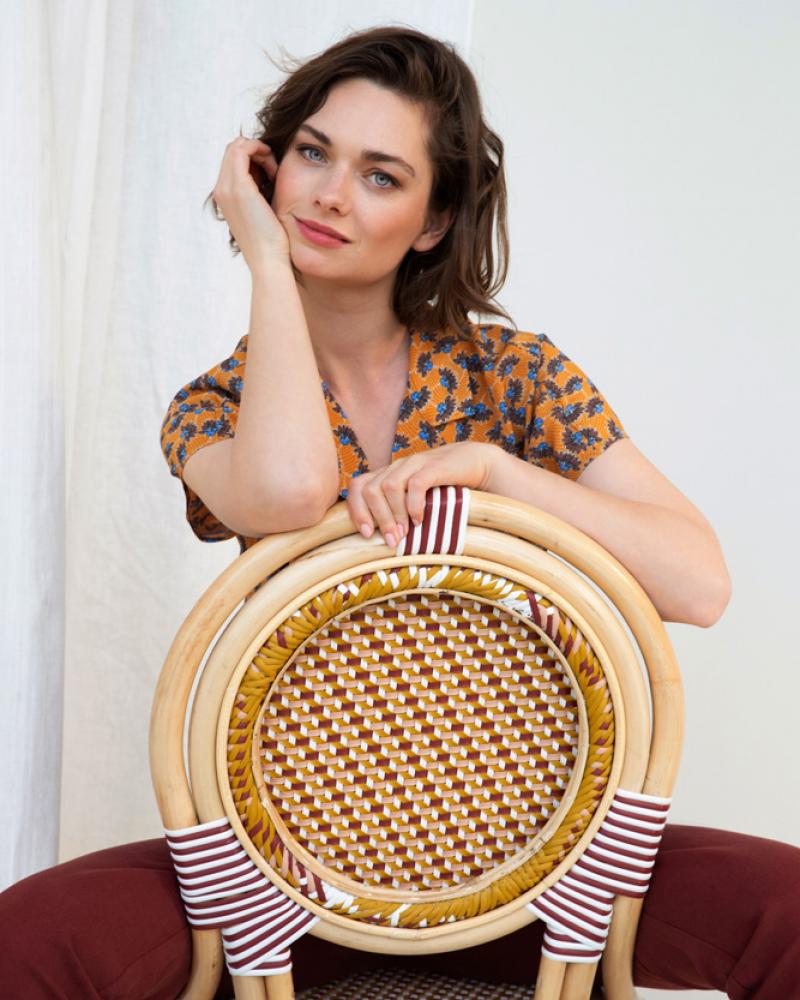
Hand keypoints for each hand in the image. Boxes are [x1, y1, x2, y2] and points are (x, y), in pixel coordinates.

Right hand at [211, 136, 288, 269]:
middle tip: (275, 170)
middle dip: (256, 152)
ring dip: (260, 152)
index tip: (273, 172)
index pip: (233, 160)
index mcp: (225, 196)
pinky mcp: (239, 188)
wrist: (268, 260)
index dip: (253, 157)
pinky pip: (242, 149)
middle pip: (233, 150)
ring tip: (275, 171)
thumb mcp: (262, 211)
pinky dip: (260, 151)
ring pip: (237, 146)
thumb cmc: (271, 241)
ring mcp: (227, 188)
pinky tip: (275, 170)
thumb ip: (260, 193)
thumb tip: (269, 178)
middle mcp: (221, 190)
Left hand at [346, 442, 497, 546]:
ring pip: (388, 486)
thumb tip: (385, 540)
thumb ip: (400, 510)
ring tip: (405, 533)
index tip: (366, 534)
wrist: (475, 463)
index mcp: (389, 474)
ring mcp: (415, 464)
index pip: (358, 486)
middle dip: (377, 518)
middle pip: (369, 489)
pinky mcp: (434, 466)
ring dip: (395, 514)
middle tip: (391, 539)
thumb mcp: (417, 498)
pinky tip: (420, 519)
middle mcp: (398, 467)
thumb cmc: (445, 487)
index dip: (357, 510)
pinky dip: (414, 505)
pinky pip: (416, 484)